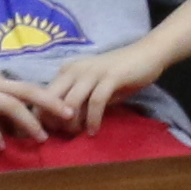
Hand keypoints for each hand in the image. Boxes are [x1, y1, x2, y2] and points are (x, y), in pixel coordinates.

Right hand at [0, 57, 66, 149]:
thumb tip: (6, 117)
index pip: (27, 87)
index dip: (46, 98)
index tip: (63, 110)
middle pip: (29, 91)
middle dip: (52, 103)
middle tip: (70, 116)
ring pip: (11, 106)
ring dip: (28, 123)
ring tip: (40, 139)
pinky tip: (1, 145)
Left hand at [32, 39, 173, 122]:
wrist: (148, 54)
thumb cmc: (121, 74)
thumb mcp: (94, 88)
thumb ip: (80, 102)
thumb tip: (64, 125)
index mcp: (67, 71)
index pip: (43, 96)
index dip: (42, 116)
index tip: (48, 133)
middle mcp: (75, 70)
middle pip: (51, 100)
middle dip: (54, 122)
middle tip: (65, 135)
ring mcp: (92, 72)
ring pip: (70, 103)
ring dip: (73, 124)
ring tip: (80, 133)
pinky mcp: (110, 77)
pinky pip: (95, 102)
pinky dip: (93, 120)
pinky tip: (94, 131)